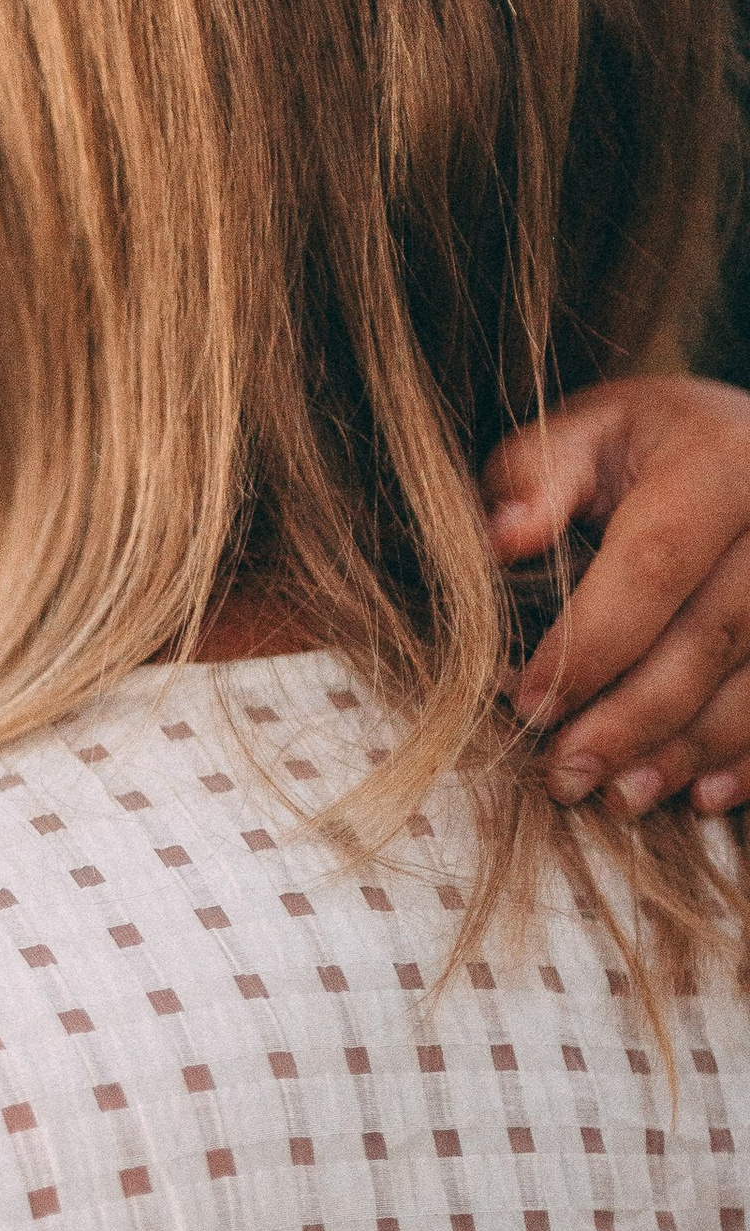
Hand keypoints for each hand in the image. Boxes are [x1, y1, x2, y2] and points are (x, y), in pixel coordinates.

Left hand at [484, 373, 749, 813]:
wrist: (744, 446)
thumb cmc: (644, 447)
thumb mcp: (587, 432)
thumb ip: (536, 476)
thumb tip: (505, 538)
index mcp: (722, 462)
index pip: (654, 567)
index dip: (590, 645)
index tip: (529, 705)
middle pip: (709, 639)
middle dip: (631, 720)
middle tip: (565, 777)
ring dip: (686, 753)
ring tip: (619, 798)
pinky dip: (747, 760)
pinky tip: (700, 796)